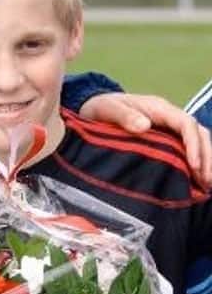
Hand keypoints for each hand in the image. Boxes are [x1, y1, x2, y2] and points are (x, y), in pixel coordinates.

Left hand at [80, 92, 211, 188]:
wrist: (93, 108)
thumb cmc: (101, 107)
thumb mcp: (107, 109)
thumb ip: (123, 116)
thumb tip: (144, 125)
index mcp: (158, 108)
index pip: (186, 123)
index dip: (193, 143)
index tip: (194, 165)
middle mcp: (168, 117)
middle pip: (198, 133)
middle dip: (206, 157)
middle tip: (207, 182)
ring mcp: (168, 128)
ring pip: (197, 142)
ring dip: (205, 162)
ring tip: (206, 186)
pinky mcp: (165, 139)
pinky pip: (185, 150)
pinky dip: (194, 164)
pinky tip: (196, 182)